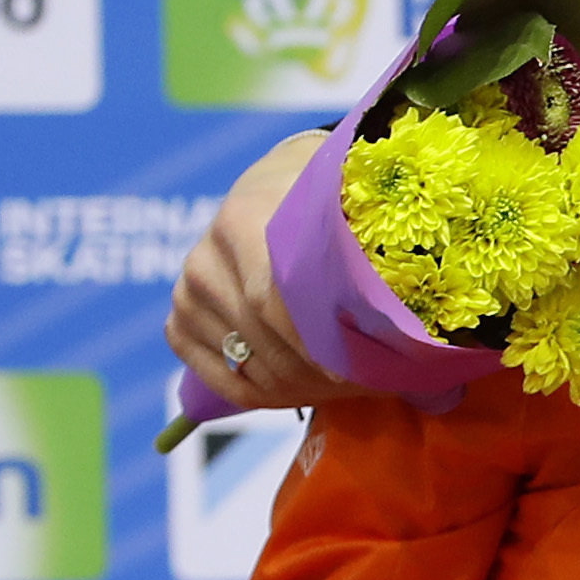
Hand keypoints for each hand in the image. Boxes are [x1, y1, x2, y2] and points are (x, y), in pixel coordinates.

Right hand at [167, 131, 346, 409]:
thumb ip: (367, 247)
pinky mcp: (182, 320)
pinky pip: (223, 378)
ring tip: (350, 383)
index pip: (276, 301)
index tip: (367, 364)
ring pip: (247, 366)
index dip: (323, 340)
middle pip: (264, 338)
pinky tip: (308, 390)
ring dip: (304, 386)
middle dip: (321, 369)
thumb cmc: (331, 198)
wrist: (286, 185)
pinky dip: (268, 395)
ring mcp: (190, 291)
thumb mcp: (353, 204)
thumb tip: (397, 312)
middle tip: (370, 381)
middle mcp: (207, 257)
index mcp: (244, 218)